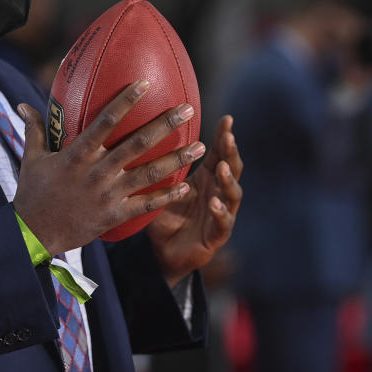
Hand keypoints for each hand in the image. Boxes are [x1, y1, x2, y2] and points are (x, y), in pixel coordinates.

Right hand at [14, 80, 203, 254]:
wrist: (34, 234)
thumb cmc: (33, 193)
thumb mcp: (31, 158)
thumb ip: (34, 129)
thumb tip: (22, 104)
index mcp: (77, 155)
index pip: (105, 122)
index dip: (126, 101)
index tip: (145, 83)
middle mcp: (96, 172)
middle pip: (136, 144)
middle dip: (164, 125)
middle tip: (188, 109)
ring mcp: (108, 195)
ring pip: (148, 174)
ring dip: (177, 159)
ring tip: (201, 146)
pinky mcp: (115, 215)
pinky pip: (146, 204)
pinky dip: (167, 195)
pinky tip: (187, 186)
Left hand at [146, 115, 242, 287]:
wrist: (162, 252)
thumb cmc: (162, 214)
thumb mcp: (159, 186)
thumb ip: (158, 164)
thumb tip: (139, 132)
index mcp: (205, 180)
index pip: (219, 154)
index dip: (224, 137)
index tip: (227, 119)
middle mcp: (217, 193)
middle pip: (231, 169)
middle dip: (231, 153)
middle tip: (228, 137)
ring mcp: (221, 214)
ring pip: (232, 194)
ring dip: (228, 180)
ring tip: (221, 166)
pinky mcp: (217, 236)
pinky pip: (223, 223)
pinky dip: (220, 212)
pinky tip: (214, 203)